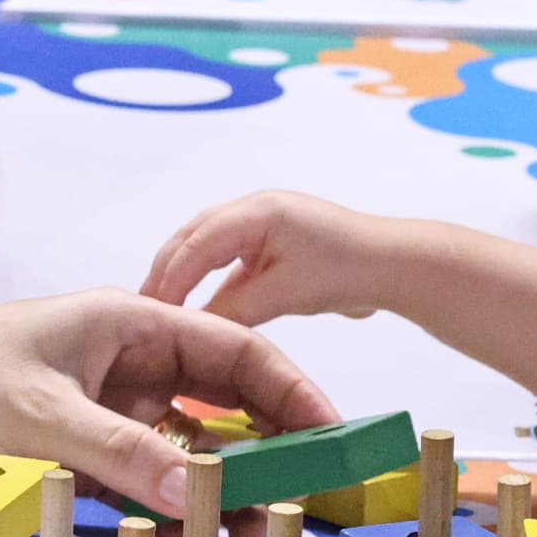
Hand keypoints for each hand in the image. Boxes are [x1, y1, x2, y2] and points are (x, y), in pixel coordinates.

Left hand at [0, 292, 338, 519]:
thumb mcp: (40, 419)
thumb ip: (122, 454)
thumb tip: (195, 493)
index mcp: (129, 322)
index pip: (236, 350)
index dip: (294, 390)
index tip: (336, 435)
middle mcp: (128, 361)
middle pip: (224, 404)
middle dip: (270, 451)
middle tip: (312, 502)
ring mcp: (108, 407)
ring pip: (188, 450)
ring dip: (222, 491)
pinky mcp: (84, 449)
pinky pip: (145, 479)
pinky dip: (171, 510)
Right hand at [141, 191, 419, 328]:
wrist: (393, 266)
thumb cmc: (344, 272)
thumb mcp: (283, 294)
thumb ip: (235, 308)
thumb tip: (193, 327)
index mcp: (255, 211)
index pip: (196, 243)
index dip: (169, 277)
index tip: (150, 309)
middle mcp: (254, 209)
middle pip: (194, 236)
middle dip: (167, 270)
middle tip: (143, 306)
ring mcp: (264, 223)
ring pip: (208, 245)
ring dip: (185, 273)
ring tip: (163, 306)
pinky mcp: (274, 242)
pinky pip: (230, 257)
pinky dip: (210, 278)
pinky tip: (200, 305)